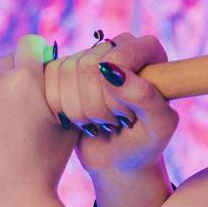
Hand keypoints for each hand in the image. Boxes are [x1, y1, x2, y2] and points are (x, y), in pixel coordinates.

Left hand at [0, 35, 77, 206]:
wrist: (13, 200)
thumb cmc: (47, 163)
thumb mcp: (68, 120)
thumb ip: (62, 89)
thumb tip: (61, 68)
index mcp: (28, 80)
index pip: (31, 44)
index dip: (39, 54)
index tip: (41, 66)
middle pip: (8, 58)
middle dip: (19, 69)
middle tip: (25, 93)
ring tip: (3, 97)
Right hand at [45, 32, 178, 179]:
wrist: (120, 159)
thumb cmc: (146, 141)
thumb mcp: (159, 125)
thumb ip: (145, 96)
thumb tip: (112, 71)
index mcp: (148, 50)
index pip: (119, 55)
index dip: (116, 89)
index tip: (129, 113)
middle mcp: (118, 47)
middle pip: (88, 64)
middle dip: (98, 105)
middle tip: (116, 121)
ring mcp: (89, 58)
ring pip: (66, 71)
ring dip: (80, 109)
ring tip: (102, 122)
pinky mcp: (65, 73)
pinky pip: (47, 79)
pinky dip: (61, 108)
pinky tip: (81, 121)